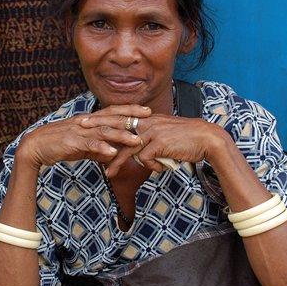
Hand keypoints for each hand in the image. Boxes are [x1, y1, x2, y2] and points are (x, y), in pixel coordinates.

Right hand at [16, 105, 151, 170]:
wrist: (35, 147)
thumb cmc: (58, 145)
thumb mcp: (81, 147)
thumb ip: (97, 149)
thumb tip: (113, 155)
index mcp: (89, 121)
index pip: (112, 112)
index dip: (129, 109)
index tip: (147, 110)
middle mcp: (86, 122)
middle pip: (112, 117)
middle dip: (131, 116)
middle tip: (149, 116)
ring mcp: (79, 131)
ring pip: (104, 131)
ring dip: (121, 135)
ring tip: (137, 140)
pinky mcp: (72, 142)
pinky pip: (89, 145)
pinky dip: (101, 148)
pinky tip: (112, 153)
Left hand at [79, 112, 228, 176]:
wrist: (207, 140)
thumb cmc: (188, 140)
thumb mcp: (166, 138)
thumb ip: (152, 142)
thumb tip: (143, 153)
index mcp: (149, 118)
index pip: (122, 115)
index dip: (105, 116)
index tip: (88, 118)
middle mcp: (149, 121)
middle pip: (117, 124)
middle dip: (97, 126)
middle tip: (79, 127)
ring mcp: (153, 131)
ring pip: (126, 145)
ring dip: (113, 157)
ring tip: (102, 167)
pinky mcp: (159, 143)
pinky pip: (142, 157)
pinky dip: (139, 165)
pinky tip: (138, 170)